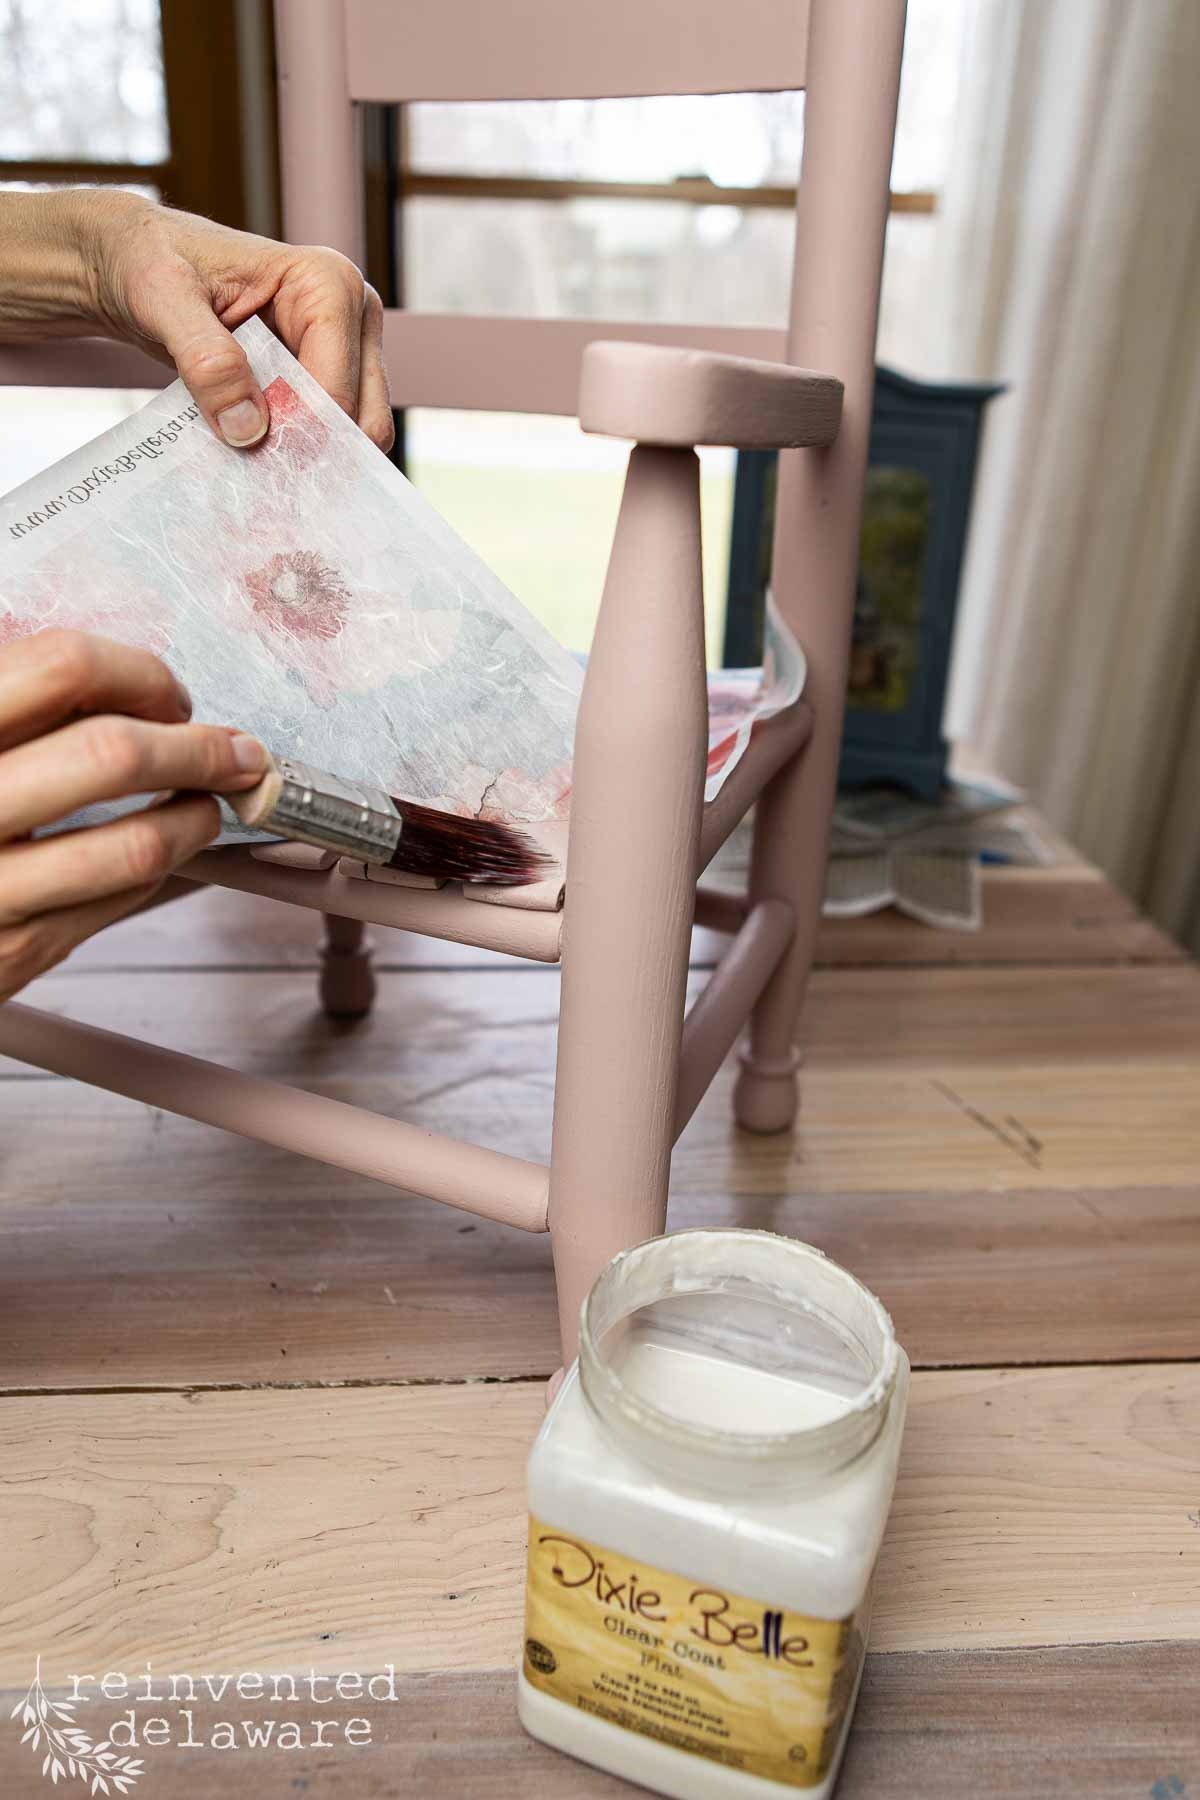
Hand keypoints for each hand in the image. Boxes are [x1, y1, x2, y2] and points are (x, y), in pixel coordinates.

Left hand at [0, 189, 392, 451]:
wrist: (135, 263)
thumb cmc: (151, 260)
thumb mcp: (162, 299)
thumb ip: (205, 357)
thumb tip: (247, 427)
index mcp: (328, 283)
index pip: (337, 384)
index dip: (297, 428)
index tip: (245, 449)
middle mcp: (352, 315)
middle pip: (362, 417)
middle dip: (313, 449)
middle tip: (253, 465)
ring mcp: (347, 350)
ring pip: (356, 433)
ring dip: (308, 456)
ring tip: (252, 459)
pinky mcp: (329, 377)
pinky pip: (333, 435)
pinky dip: (300, 452)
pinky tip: (256, 450)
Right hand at [0, 630, 266, 1002]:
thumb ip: (9, 702)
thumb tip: (110, 678)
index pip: (62, 666)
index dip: (137, 672)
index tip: (167, 692)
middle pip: (112, 753)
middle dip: (197, 747)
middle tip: (230, 750)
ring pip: (133, 844)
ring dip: (194, 818)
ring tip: (205, 805)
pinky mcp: (10, 953)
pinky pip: (114, 903)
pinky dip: (158, 871)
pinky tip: (159, 852)